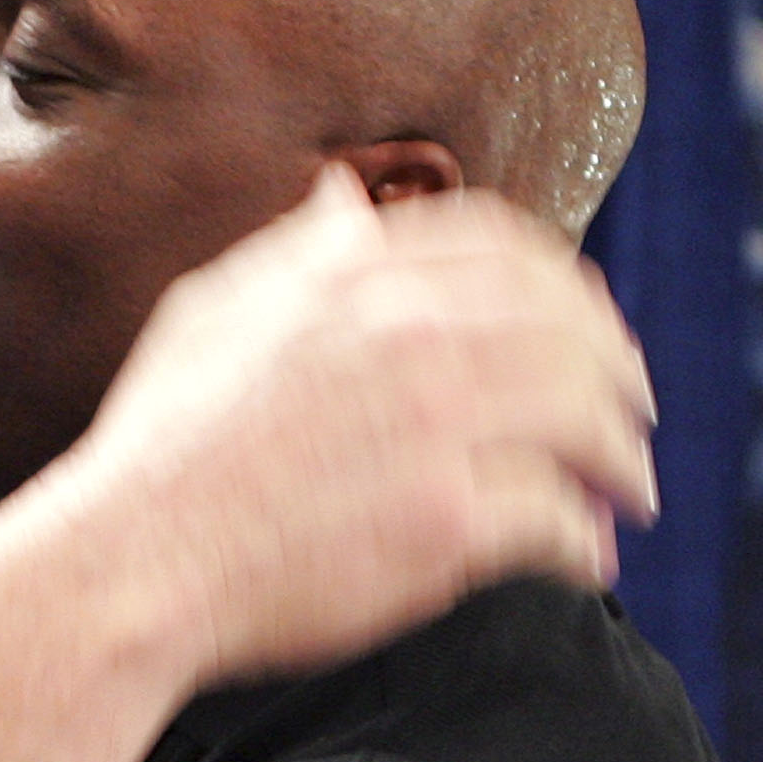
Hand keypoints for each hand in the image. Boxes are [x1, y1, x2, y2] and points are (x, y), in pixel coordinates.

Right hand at [78, 165, 659, 685]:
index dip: (564, 289)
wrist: (130, 561)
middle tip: (632, 414)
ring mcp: (438, 428)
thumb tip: (345, 200)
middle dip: (617, 374)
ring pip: (586, 422)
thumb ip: (293, 257)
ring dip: (620, 457)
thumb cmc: (157, 451)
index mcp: (357, 277)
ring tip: (628, 489)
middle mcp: (411, 336)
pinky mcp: (449, 523)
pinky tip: (588, 555)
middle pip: (568, 333)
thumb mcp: (209, 316)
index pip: (509, 251)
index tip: (585, 327)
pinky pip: (558, 520)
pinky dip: (584, 540)